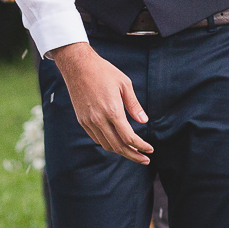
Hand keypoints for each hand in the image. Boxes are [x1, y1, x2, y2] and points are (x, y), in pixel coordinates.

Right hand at [51, 43, 152, 163]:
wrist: (78, 67)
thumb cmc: (104, 72)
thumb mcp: (125, 84)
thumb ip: (134, 105)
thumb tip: (144, 121)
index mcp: (112, 110)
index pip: (128, 137)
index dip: (140, 146)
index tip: (150, 150)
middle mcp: (99, 119)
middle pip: (118, 146)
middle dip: (133, 155)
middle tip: (145, 160)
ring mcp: (89, 121)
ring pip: (106, 144)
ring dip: (120, 151)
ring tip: (133, 152)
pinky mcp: (82, 120)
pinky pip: (96, 138)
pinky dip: (108, 143)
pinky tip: (117, 142)